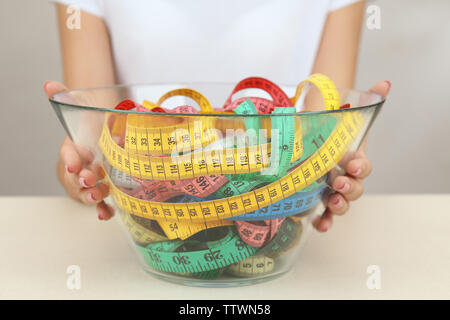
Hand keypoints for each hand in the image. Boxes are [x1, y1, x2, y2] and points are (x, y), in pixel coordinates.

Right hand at [44, 81, 113, 220]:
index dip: (70, 158)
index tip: (75, 163)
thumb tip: (49, 85)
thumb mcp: (81, 107)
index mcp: (72, 149)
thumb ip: (66, 98)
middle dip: (82, 179)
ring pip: (86, 192)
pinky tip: (106, 214)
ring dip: (91, 195)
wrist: (103, 135)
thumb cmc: (90, 124)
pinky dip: (102, 210)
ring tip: (98, 195)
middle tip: (90, 179)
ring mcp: (88, 181)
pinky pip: (100, 204)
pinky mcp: (100, 191)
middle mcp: (78, 168)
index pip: (68, 154)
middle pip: (75, 177)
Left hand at [315, 80, 390, 231]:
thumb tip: (384, 84)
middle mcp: (344, 178)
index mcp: (352, 159)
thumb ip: (366, 99)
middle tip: (338, 184)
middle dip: (349, 188)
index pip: (363, 167)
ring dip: (339, 207)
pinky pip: (323, 215)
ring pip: (342, 204)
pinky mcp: (317, 200)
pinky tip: (319, 224)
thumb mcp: (341, 114)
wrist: (308, 137)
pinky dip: (323, 222)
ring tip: (332, 204)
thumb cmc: (328, 129)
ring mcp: (331, 191)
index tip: (353, 164)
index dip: (360, 167)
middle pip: (355, 189)